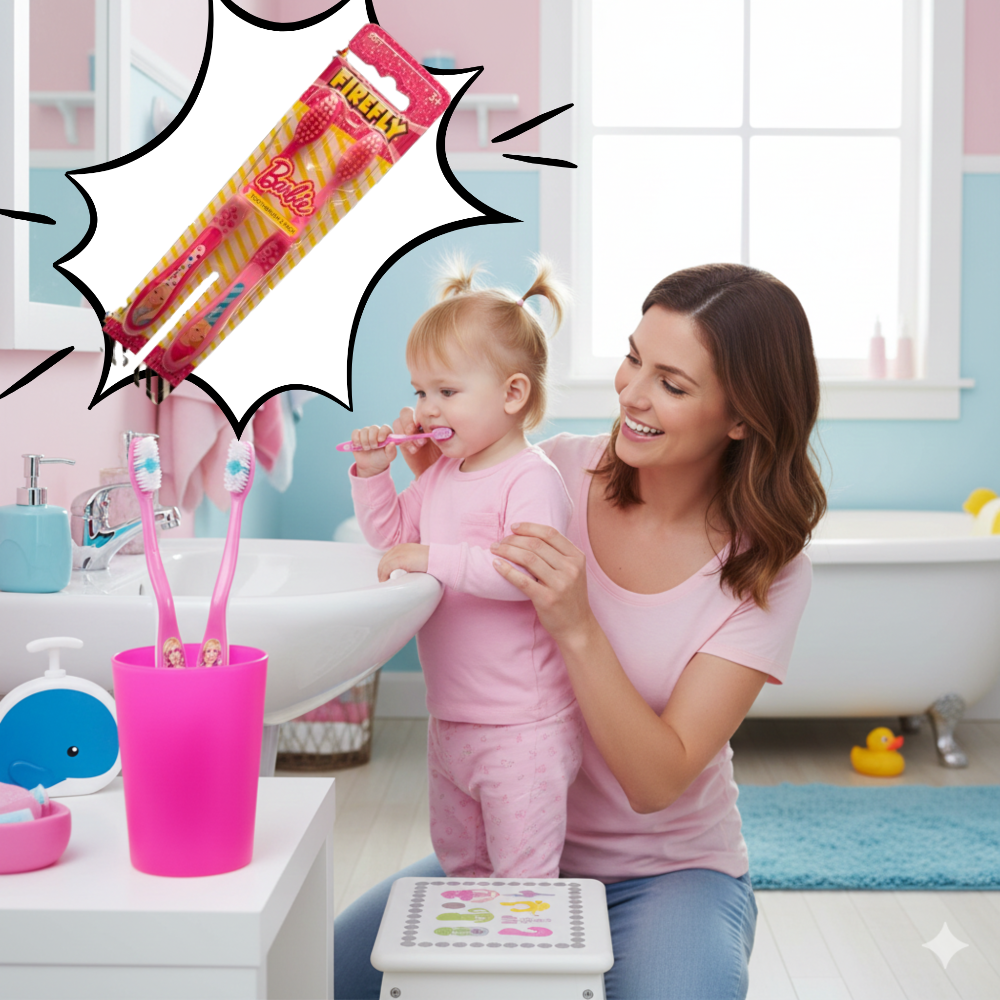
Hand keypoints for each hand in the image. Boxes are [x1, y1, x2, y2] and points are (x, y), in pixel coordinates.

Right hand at [351, 424, 395, 477]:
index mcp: (386, 434)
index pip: (385, 428)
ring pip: (364, 430)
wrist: (370, 465)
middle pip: (373, 428)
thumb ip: (391, 450)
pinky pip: (355, 432)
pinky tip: (359, 445)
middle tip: (373, 447)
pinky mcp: (358, 435)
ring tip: (367, 449)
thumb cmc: (381, 459)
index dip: (382, 432)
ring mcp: (367, 433)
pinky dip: (356, 439)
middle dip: (372, 439)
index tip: (380, 440)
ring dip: (364, 441)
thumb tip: (392, 443)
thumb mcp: (388, 457)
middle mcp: (377, 431)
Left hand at [378, 542, 428, 581]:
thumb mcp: (417, 558)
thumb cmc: (432, 561)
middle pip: (383, 561)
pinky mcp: (399, 559)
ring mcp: (398, 553)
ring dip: (382, 575)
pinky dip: (384, 576)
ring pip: (383, 565)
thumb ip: (410, 563)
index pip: (387, 557)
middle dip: (381, 572)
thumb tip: (406, 573)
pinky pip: (386, 568)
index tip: (386, 576)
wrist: (438, 559)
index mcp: (402, 547)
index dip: (384, 568)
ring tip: (385, 584)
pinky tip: (386, 582)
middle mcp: (399, 548)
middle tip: (384, 582)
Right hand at [393, 407, 441, 477]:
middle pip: (405, 412)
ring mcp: (406, 431)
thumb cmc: (445, 450)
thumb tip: (438, 419)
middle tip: (414, 433)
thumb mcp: (446, 438)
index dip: (419, 412)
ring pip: (397, 422)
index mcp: (427, 416)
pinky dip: (403, 442)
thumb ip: (441, 429)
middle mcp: (415, 421)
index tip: (427, 423)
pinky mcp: (401, 441)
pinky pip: (394, 437)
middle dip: (408, 422)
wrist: (435, 467)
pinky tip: (414, 451)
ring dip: (405, 434)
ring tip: (417, 447)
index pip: (418, 407)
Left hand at [490, 523, 594, 644]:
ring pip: (528, 558)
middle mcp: (570, 568)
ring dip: (507, 551)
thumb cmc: (570, 596)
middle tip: (499, 542)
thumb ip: (558, 554)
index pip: (550, 533)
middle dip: (513, 540)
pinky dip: (507, 570)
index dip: (529, 527)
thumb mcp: (572, 571)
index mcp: (577, 557)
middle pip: (536, 544)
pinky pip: (522, 580)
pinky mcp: (547, 599)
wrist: (577, 627)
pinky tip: (496, 564)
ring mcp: (560, 584)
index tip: (513, 527)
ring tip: (495, 550)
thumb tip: (529, 536)